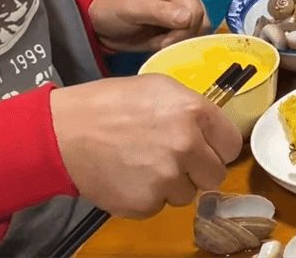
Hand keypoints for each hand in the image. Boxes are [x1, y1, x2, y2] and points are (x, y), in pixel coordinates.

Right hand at [51, 75, 241, 217]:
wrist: (63, 132)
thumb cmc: (111, 103)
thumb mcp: (161, 88)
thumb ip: (194, 109)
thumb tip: (212, 129)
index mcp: (195, 113)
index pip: (232, 145)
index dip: (218, 148)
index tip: (207, 148)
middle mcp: (186, 146)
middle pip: (215, 175)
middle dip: (199, 170)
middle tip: (175, 160)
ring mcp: (166, 178)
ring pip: (188, 194)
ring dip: (172, 185)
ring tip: (145, 165)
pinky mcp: (144, 203)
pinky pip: (159, 206)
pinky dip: (147, 197)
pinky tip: (130, 177)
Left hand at [88, 0, 208, 51]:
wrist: (98, 22)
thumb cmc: (111, 8)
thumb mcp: (131, 8)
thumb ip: (160, 11)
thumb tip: (189, 18)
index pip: (195, 10)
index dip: (183, 30)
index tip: (163, 42)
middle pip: (201, 22)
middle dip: (182, 38)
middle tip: (160, 44)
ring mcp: (183, 10)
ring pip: (198, 32)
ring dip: (180, 43)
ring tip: (159, 44)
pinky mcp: (179, 25)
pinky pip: (189, 39)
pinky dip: (177, 46)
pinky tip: (161, 45)